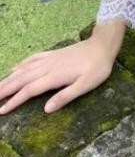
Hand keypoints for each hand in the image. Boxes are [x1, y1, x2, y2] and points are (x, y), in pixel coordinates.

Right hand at [0, 38, 114, 115]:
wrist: (103, 45)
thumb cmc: (97, 68)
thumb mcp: (86, 85)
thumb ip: (65, 96)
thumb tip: (46, 110)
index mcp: (54, 76)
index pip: (30, 90)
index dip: (15, 100)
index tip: (1, 110)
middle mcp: (48, 66)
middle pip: (22, 79)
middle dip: (5, 89)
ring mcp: (50, 59)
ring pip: (25, 69)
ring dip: (10, 78)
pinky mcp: (53, 54)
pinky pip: (33, 58)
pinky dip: (22, 64)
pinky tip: (14, 67)